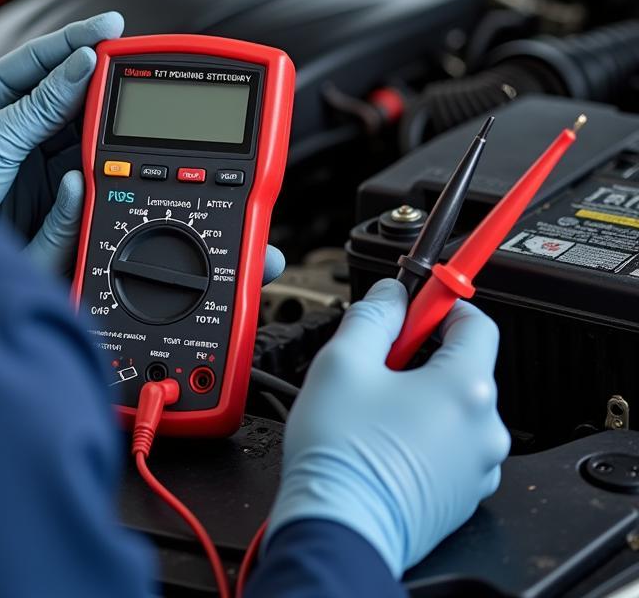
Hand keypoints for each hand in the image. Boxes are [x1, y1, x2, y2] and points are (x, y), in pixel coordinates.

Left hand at [0, 12, 288, 280]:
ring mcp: (26, 163)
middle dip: (93, 88)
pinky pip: (76, 187)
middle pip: (65, 98)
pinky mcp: (41, 202)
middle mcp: (7, 127)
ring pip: (76, 141)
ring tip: (111, 130)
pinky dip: (82, 188)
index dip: (76, 40)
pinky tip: (78, 184)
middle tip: (126, 74)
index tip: (113, 26)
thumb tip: (83, 64)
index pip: (38, 59)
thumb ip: (42, 104)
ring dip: (93, 139)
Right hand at [266, 278, 509, 576]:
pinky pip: (451, 445)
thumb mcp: (343, 361)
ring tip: (373, 406)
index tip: (420, 301)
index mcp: (465, 388)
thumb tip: (391, 295)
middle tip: (378, 359)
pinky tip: (383, 438)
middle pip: (463, 366)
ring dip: (421, 395)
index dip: (444, 304)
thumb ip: (374, 316)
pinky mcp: (462, 494)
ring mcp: (477, 466)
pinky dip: (424, 432)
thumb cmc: (343, 454)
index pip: (477, 323)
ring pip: (454, 408)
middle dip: (422, 353)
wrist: (341, 529)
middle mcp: (484, 428)